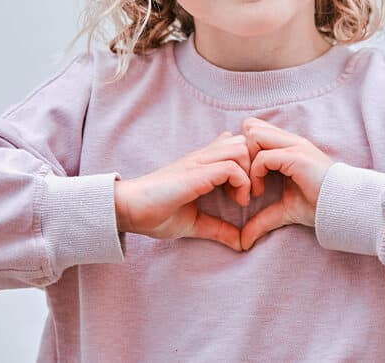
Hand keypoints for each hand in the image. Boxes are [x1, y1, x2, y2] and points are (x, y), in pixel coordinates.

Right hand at [114, 131, 251, 250]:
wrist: (129, 211)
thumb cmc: (156, 214)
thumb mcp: (195, 222)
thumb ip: (219, 228)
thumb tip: (241, 243)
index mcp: (204, 163)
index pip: (237, 144)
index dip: (250, 163)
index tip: (248, 191)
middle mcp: (204, 157)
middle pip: (244, 140)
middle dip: (255, 164)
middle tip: (251, 193)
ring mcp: (199, 162)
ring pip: (241, 148)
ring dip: (250, 172)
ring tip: (243, 197)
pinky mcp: (196, 173)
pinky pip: (231, 167)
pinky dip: (241, 183)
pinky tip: (237, 201)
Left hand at [238, 116, 334, 250]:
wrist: (342, 207)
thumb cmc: (317, 205)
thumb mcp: (284, 210)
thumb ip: (262, 219)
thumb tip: (243, 241)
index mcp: (288, 146)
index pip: (255, 129)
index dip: (244, 150)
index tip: (244, 178)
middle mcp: (290, 140)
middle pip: (251, 126)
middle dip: (241, 152)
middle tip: (242, 180)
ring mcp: (294, 146)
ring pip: (254, 135)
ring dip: (246, 161)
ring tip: (251, 187)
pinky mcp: (296, 157)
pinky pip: (263, 157)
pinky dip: (255, 174)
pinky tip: (259, 192)